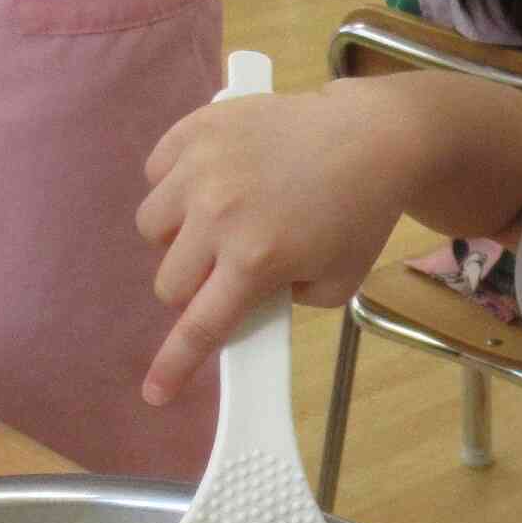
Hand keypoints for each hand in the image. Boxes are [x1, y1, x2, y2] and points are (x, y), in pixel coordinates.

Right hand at [134, 80, 414, 403]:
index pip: (199, 326)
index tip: (156, 393)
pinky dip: (174, 185)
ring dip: (178, 237)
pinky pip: (156, 174)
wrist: (370, 138)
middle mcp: (218, 215)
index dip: (174, 365)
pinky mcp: (194, 130)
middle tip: (224, 269)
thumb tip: (238, 301)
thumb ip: (282, 303)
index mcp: (256, 259)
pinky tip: (211, 182)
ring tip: (216, 222)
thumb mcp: (336, 283)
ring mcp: (200, 168)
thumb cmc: (359, 214)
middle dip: (193, 288)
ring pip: (152, 228)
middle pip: (169, 282)